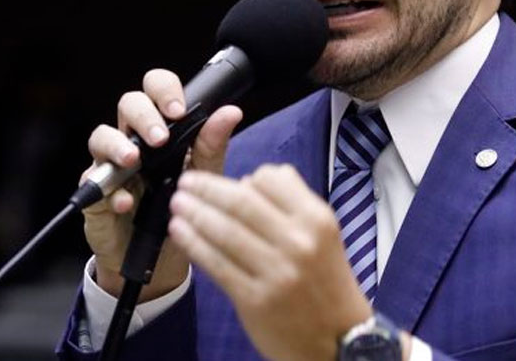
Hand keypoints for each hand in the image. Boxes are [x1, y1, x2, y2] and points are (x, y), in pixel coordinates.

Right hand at [79, 68, 242, 299]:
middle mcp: (134, 137)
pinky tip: (127, 203)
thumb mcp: (202, 177)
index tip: (179, 110)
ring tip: (134, 161)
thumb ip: (212, 145)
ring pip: (101, 135)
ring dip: (117, 145)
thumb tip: (232, 112)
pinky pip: (93, 181)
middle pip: (128, 103)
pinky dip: (111, 191)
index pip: (157, 89)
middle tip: (160, 137)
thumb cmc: (180, 207)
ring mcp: (111, 163)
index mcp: (163, 126)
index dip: (164, 90)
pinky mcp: (95, 192)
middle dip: (143, 115)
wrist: (161, 257)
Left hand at [168, 164, 372, 360]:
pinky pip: (217, 264)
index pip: (271, 181)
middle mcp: (298, 241)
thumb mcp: (324, 234)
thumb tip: (250, 179)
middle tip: (186, 181)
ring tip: (177, 203)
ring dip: (196, 213)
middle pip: (242, 203)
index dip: (242, 177)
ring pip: (225, 232)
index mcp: (316, 219)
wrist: (338, 338)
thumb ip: (293, 203)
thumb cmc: (326, 281)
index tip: (223, 179)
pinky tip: (180, 231)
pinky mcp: (255, 299)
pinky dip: (194, 244)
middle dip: (208, 188)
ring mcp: (276, 271)